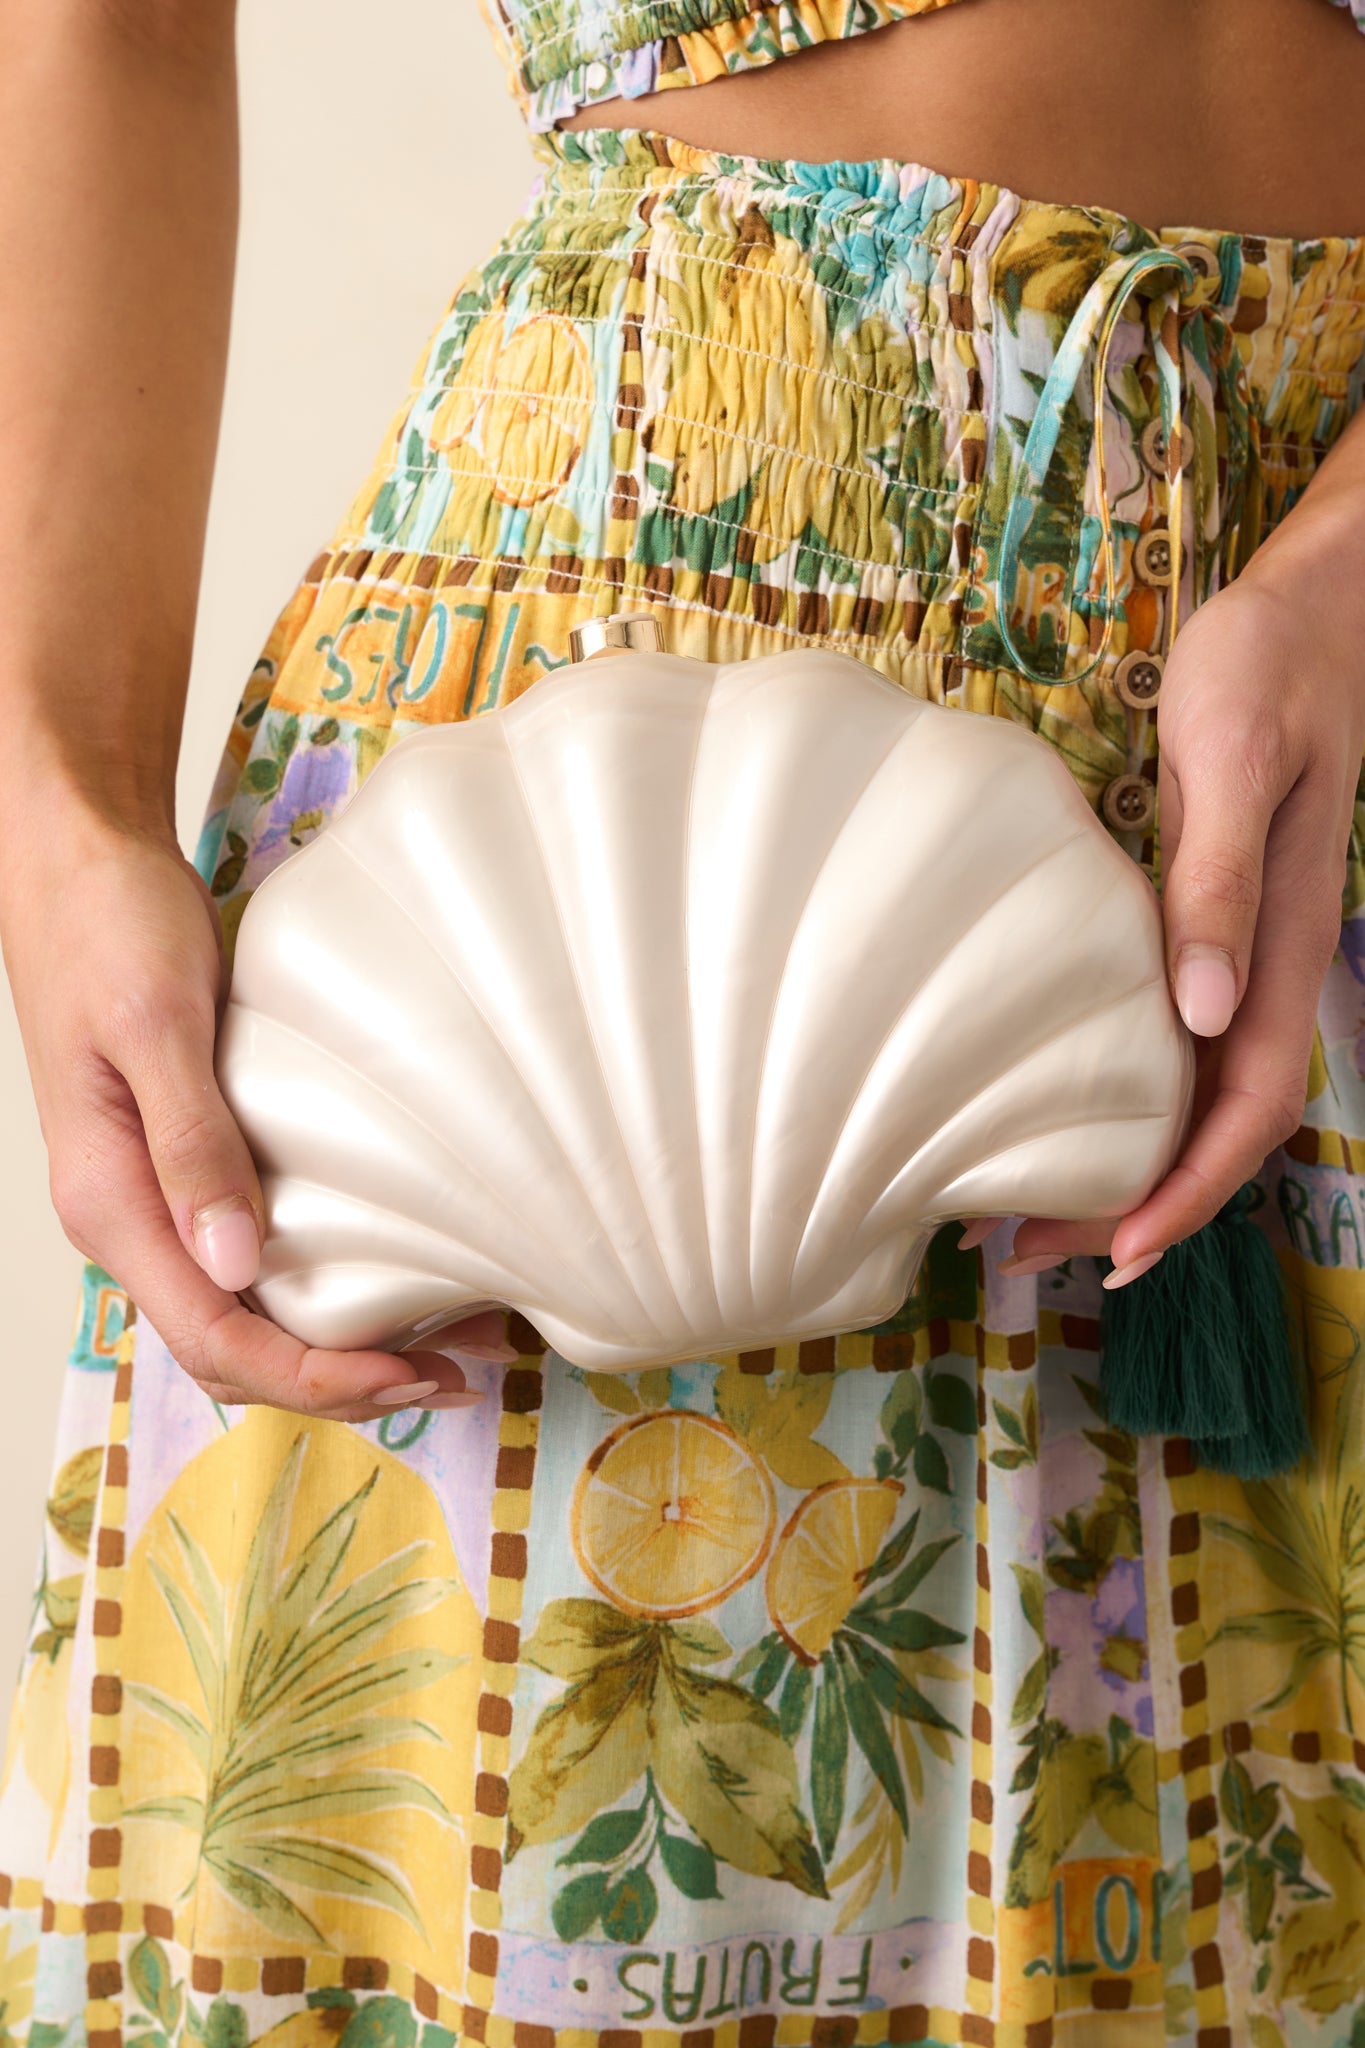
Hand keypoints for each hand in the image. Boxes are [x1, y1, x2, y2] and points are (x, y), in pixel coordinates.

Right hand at [0, 799, 509, 1415]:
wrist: (76, 861)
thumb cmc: (108, 927)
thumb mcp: (156, 1025)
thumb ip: (191, 1143)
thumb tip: (237, 1264)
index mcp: (111, 1201)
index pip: (216, 1339)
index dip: (318, 1378)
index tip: (412, 1376)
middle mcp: (130, 1219)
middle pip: (236, 1350)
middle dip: (344, 1382)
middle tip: (458, 1378)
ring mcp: (156, 1197)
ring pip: (246, 1314)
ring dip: (339, 1345)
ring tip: (446, 1348)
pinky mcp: (187, 1165)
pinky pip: (251, 1260)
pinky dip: (320, 1288)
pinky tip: (387, 1277)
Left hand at [977, 569, 1364, 1284]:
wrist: (1315, 607)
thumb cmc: (1270, 667)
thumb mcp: (1233, 756)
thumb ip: (1215, 880)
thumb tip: (1201, 1012)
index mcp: (1283, 941)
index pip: (1251, 1105)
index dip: (1189, 1189)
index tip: (1115, 1248)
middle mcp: (1266, 965)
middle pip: (1216, 1124)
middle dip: (1135, 1203)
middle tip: (1023, 1251)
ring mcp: (1241, 949)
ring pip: (1194, 1092)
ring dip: (1124, 1158)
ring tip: (1024, 1205)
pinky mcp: (1209, 921)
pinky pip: (1176, 1037)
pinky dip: (1122, 1091)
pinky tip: (1057, 1099)